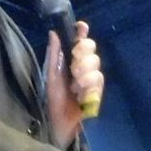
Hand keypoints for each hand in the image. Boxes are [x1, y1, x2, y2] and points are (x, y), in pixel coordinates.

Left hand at [45, 20, 103, 147]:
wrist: (59, 122)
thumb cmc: (53, 99)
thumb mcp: (51, 75)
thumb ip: (54, 54)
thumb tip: (53, 32)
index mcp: (70, 60)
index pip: (80, 40)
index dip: (82, 32)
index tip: (81, 28)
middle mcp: (83, 65)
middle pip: (91, 48)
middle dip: (83, 55)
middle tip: (74, 67)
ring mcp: (92, 78)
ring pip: (96, 64)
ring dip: (84, 74)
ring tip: (74, 87)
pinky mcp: (98, 91)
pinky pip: (98, 81)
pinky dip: (88, 87)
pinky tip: (81, 94)